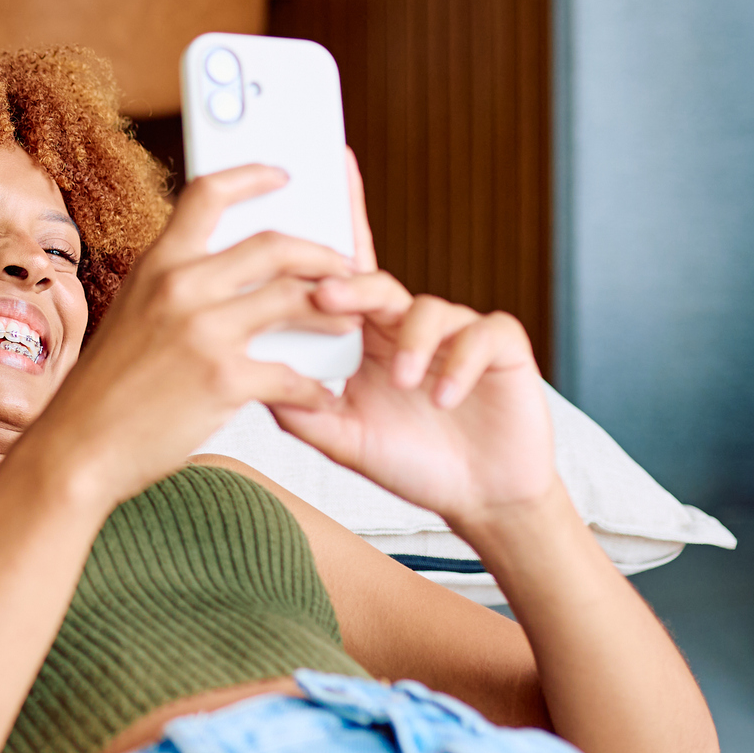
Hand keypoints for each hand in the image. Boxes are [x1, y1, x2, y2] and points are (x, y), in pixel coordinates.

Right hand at [24, 164, 359, 504]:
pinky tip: (321, 396)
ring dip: (333, 311)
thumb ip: (171, 288)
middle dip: (320, 253)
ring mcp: (203, 331)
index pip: (208, 195)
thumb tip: (219, 272)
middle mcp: (180, 288)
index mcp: (156, 266)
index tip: (283, 175)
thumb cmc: (103, 391)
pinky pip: (292, 374)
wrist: (78, 448)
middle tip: (343, 265)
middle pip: (273, 244)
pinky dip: (315, 388)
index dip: (252, 177)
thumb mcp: (130, 315)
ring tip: (349, 322)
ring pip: (295, 299)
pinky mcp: (223, 379)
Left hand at [270, 272, 558, 532]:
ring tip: (405, 383)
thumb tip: (251, 385)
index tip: (286, 254)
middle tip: (325, 296)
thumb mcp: (347, 441)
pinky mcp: (502, 347)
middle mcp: (407, 328)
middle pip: (377, 287)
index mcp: (366, 341)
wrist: (480, 498)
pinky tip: (445, 398)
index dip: (321, 266)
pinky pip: (483, 333)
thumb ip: (302, 414)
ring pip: (429, 309)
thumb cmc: (410, 461)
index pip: (340, 293)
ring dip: (412, 342)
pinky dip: (462, 363)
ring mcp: (455, 334)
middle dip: (350, 286)